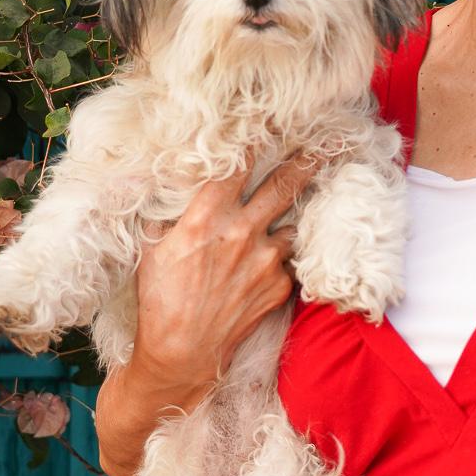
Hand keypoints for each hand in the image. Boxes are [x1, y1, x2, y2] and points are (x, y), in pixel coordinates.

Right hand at [130, 149, 330, 390]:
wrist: (180, 354)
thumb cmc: (159, 300)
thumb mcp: (150, 248)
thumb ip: (167, 215)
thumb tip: (171, 190)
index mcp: (206, 217)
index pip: (238, 166)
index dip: (257, 140)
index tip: (274, 122)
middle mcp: (242, 233)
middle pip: (284, 185)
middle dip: (306, 161)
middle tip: (325, 143)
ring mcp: (266, 262)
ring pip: (292, 225)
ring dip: (297, 213)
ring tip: (310, 197)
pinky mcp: (279, 288)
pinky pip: (288, 262)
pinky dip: (282, 257)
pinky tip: (276, 256)